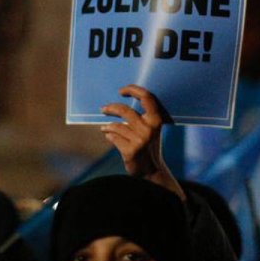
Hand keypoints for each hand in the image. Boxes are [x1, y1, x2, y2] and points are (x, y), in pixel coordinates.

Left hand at [100, 85, 184, 200]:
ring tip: (104, 128)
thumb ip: (141, 116)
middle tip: (103, 109)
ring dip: (107, 126)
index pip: (146, 97)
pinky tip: (109, 136)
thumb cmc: (148, 145)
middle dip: (111, 108)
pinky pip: (113, 137)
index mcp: (156, 120)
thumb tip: (120, 102)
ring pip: (116, 126)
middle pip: (125, 110)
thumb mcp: (151, 129)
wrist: (151, 170)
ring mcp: (140, 140)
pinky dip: (109, 135)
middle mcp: (149, 129)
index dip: (133, 89)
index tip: (121, 90)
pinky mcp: (130, 151)